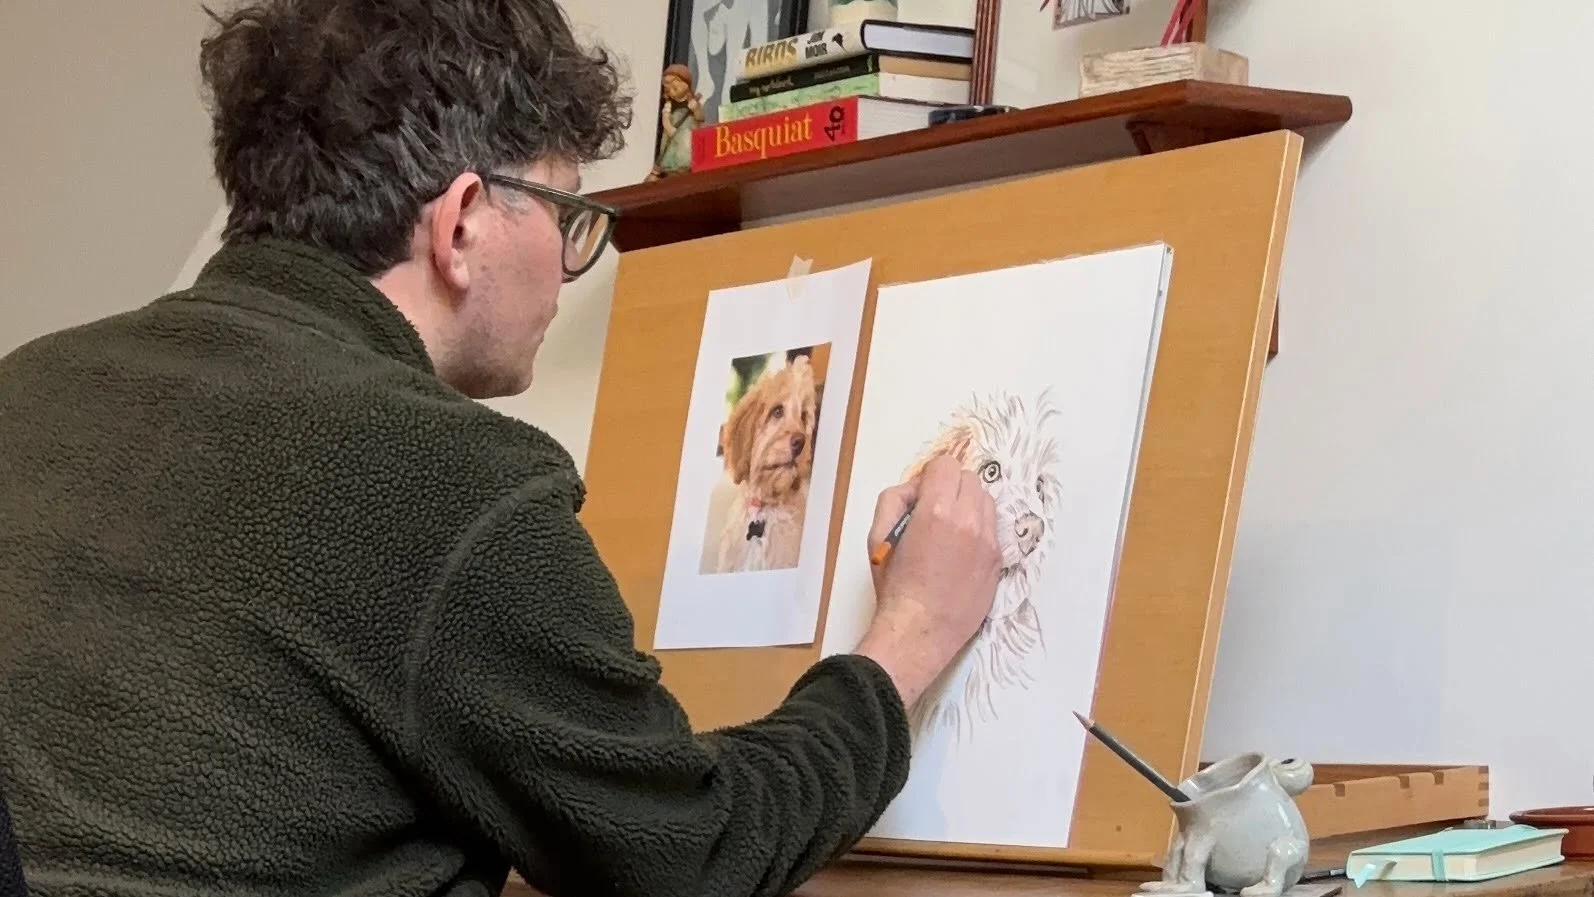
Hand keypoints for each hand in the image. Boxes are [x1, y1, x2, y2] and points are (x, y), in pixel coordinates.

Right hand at [853, 454, 1001, 708]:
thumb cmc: (895, 587)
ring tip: (951, 530)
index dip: (931, 476)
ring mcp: (988, 541)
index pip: (946, 465)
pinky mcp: (999, 559)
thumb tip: (917, 487)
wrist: (919, 631)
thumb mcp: (878, 537)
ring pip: (986, 500)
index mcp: (936, 511)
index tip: (923, 493)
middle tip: (935, 511)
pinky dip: (979, 528)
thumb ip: (895, 500)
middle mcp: (968, 520)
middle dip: (951, 488)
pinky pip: (993, 527)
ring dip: (969, 505)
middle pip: (970, 479)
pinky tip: (962, 549)